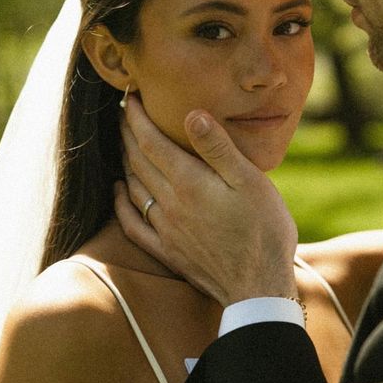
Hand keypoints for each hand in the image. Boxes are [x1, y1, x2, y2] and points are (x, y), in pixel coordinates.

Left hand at [115, 95, 297, 305]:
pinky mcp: (168, 251)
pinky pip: (132, 223)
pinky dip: (120, 202)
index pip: (150, 141)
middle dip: (127, 132)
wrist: (259, 286)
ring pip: (133, 187)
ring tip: (123, 141)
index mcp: (188, 182)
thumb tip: (191, 114)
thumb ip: (217, 147)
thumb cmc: (264, 229)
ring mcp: (165, 229)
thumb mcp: (250, 180)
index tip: (129, 96)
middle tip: (122, 111)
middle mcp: (169, 204)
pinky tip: (119, 191)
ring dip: (124, 160)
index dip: (136, 117)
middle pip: (136, 161)